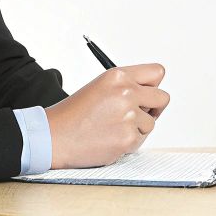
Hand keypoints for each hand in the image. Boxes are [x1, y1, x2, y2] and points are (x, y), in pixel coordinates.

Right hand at [44, 63, 169, 167]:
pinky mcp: (127, 137)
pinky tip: (110, 138)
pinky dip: (128, 142)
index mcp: (118, 76)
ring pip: (151, 122)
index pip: (156, 73)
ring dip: (137, 127)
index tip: (147, 94)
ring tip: (112, 128)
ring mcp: (128, 115)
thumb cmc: (74, 114)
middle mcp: (126, 92)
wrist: (53, 137)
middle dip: (153, 107)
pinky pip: (141, 139)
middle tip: (137, 114)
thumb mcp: (100, 87)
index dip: (153, 85)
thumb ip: (126, 86)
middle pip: (162, 98)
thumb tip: (153, 94)